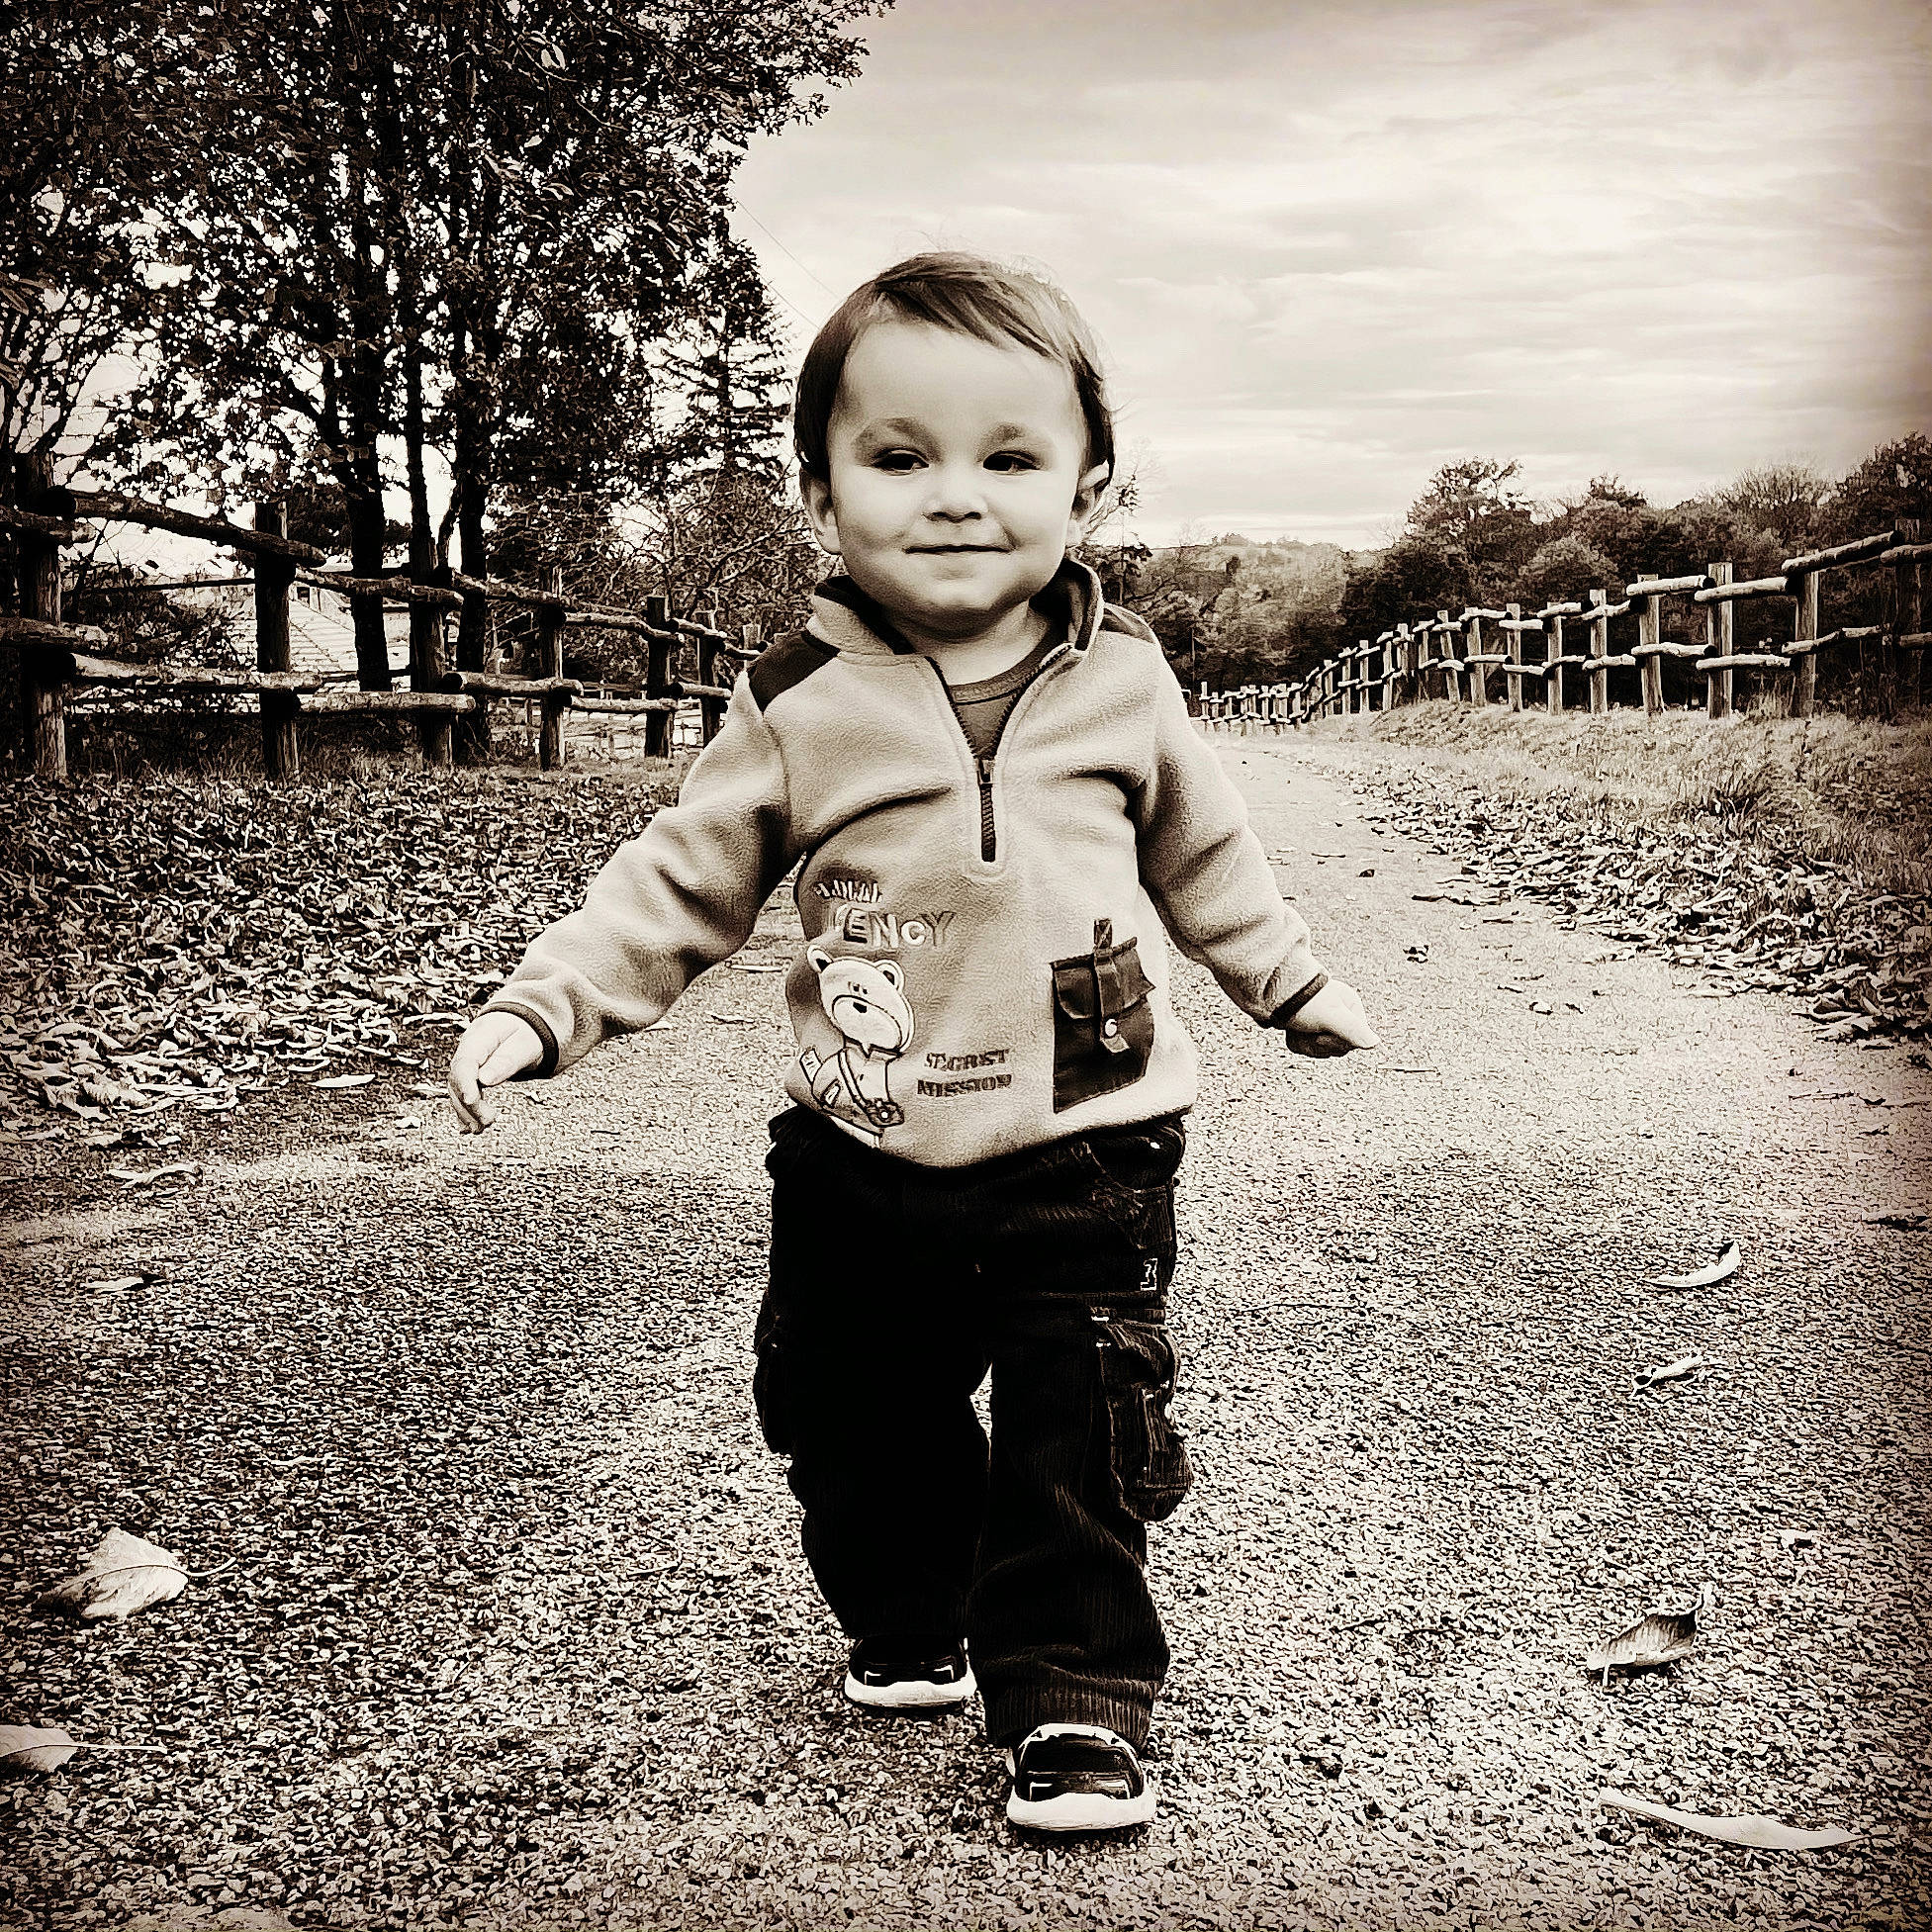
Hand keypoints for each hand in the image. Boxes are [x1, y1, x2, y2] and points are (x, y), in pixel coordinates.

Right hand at [448, 1011, 543, 1131]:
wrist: (522, 1025)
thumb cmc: (527, 1033)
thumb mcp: (525, 1044)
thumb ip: (507, 1060)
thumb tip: (485, 1080)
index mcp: (481, 1036)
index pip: (465, 1061)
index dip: (465, 1082)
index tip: (471, 1100)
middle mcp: (468, 1049)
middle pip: (459, 1078)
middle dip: (469, 1103)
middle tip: (488, 1120)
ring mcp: (467, 1061)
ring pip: (458, 1088)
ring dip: (466, 1111)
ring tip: (480, 1129)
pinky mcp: (470, 1073)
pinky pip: (463, 1091)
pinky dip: (465, 1110)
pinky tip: (468, 1127)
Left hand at [1280, 978, 1379, 1057]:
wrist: (1268, 990)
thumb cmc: (1302, 1001)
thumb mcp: (1330, 1015)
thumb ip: (1352, 1030)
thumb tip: (1375, 1044)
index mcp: (1350, 1005)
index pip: (1355, 1040)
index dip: (1336, 1043)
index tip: (1321, 1034)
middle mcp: (1339, 1012)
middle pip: (1338, 1047)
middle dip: (1318, 1043)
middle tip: (1307, 1029)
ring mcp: (1321, 1020)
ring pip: (1320, 1049)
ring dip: (1306, 1043)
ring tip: (1297, 1028)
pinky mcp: (1305, 1026)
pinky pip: (1306, 1047)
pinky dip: (1297, 1042)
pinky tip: (1290, 1031)